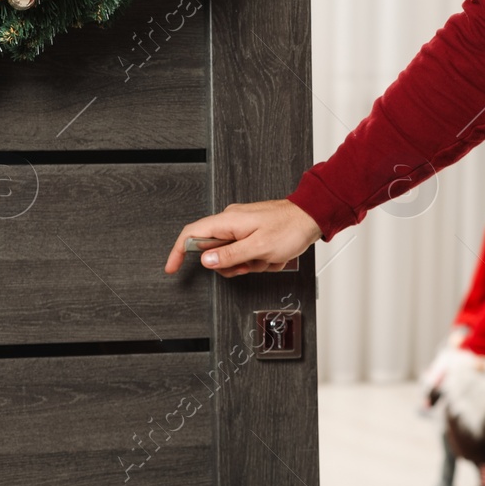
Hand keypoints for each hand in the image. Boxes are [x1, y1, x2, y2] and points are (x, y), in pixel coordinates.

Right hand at [164, 199, 323, 277]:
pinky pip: (247, 254)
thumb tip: (205, 261)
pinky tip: (273, 255)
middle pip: (214, 252)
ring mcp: (242, 227)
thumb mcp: (258, 248)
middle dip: (233, 265)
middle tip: (251, 263)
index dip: (178, 252)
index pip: (191, 234)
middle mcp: (232, 222)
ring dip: (250, 263)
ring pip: (232, 256)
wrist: (312, 217)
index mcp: (228, 221)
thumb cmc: (290, 228)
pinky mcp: (252, 232)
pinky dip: (259, 260)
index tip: (172, 267)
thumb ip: (229, 255)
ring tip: (267, 258)